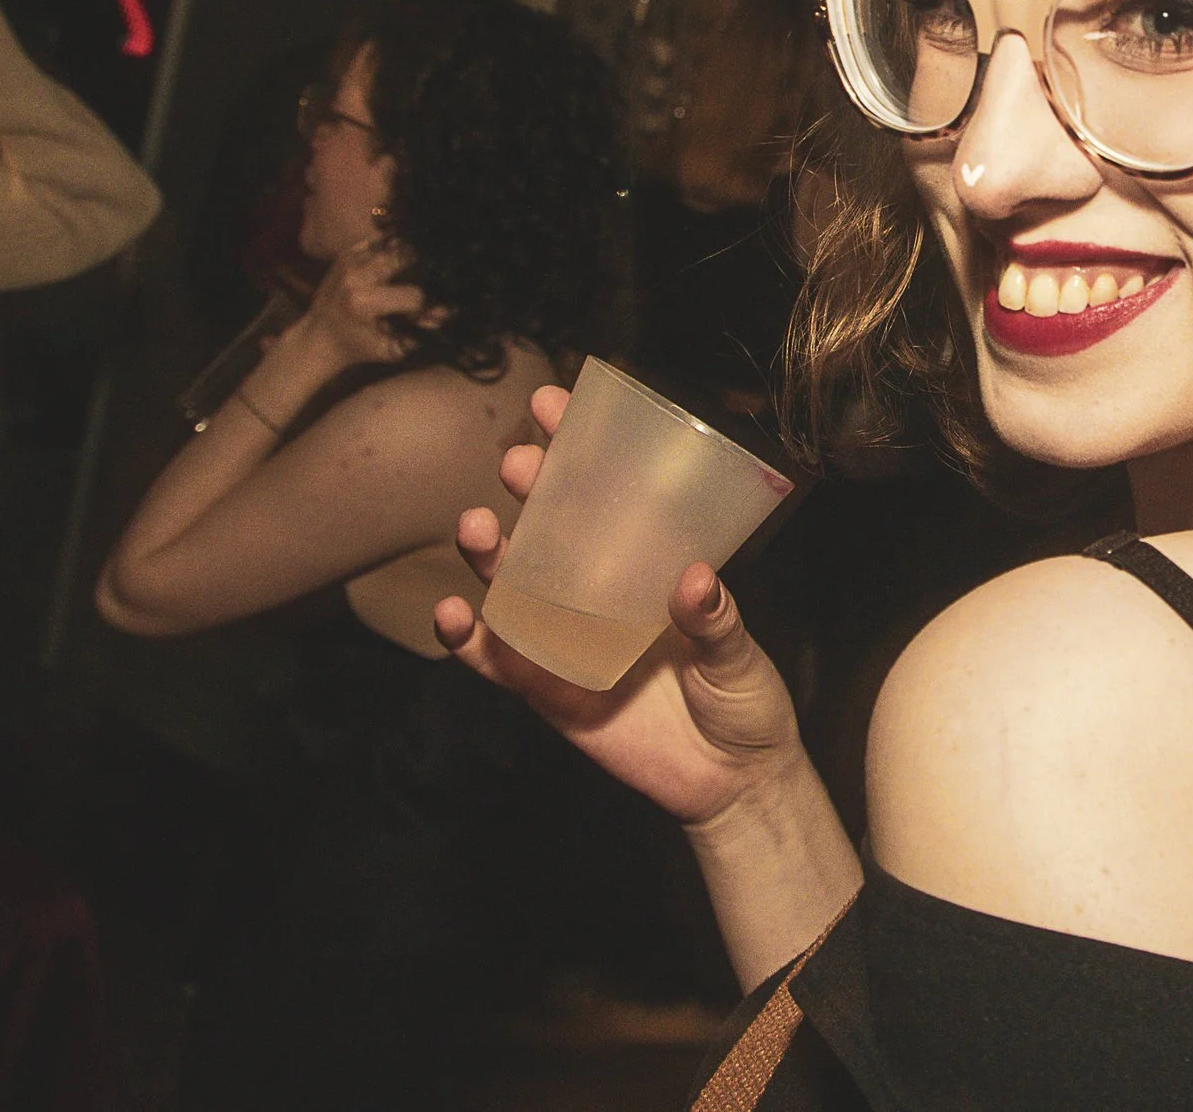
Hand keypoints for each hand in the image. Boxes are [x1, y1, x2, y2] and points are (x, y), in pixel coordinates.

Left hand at [295, 236, 437, 368]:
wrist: (319, 336)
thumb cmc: (357, 347)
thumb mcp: (390, 350)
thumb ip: (420, 333)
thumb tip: (446, 313)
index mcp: (363, 301)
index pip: (413, 295)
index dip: (426, 305)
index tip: (427, 314)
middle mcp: (355, 274)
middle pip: (406, 260)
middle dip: (421, 274)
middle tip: (425, 287)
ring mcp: (349, 259)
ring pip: (395, 247)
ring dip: (408, 261)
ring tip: (411, 278)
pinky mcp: (347, 252)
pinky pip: (380, 243)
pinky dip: (393, 253)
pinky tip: (395, 268)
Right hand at [435, 383, 805, 828]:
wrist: (732, 785)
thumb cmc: (745, 704)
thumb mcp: (741, 656)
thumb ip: (717, 621)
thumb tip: (692, 580)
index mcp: (648, 565)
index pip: (606, 492)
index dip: (576, 448)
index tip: (555, 406)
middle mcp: (600, 591)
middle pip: (548, 525)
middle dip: (528, 487)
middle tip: (520, 462)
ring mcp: (566, 637)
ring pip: (509, 583)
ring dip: (486, 552)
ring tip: (477, 526)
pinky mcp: (544, 689)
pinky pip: (493, 660)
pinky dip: (462, 638)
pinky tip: (448, 614)